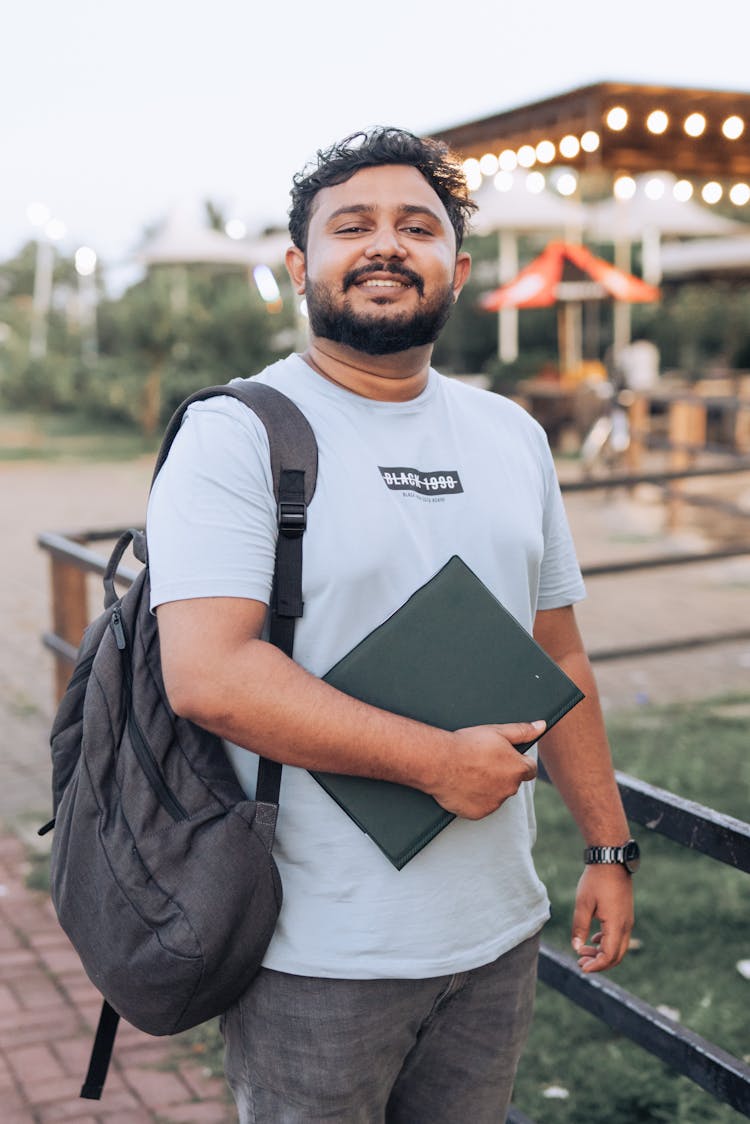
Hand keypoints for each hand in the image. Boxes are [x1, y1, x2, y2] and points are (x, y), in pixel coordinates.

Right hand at [427, 721, 542, 818]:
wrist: (439, 762)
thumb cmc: (467, 744)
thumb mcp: (497, 731)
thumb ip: (523, 731)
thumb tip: (541, 726)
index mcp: (517, 769)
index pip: (530, 769)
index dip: (519, 761)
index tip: (506, 757)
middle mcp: (509, 790)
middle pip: (512, 782)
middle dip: (502, 774)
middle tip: (482, 761)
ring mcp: (494, 803)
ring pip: (497, 795)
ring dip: (489, 787)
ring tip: (470, 772)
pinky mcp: (478, 813)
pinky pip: (481, 806)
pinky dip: (475, 798)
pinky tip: (464, 785)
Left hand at [571, 864, 633, 972]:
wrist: (611, 860)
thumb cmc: (596, 880)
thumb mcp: (583, 903)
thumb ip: (580, 927)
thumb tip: (576, 947)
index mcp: (615, 925)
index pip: (608, 955)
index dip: (596, 965)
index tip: (582, 966)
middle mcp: (625, 926)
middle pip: (616, 956)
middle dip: (599, 962)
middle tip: (581, 962)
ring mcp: (627, 920)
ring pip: (618, 947)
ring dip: (602, 953)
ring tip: (583, 951)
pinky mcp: (625, 915)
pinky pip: (619, 937)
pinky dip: (607, 943)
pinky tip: (594, 939)